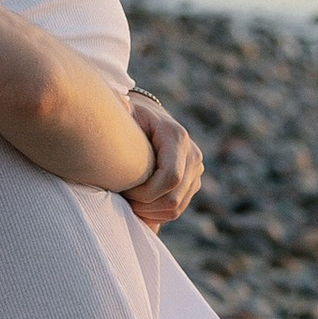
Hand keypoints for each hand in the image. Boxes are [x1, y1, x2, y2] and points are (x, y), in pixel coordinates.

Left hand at [122, 96, 202, 230]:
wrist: (147, 118)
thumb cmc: (130, 117)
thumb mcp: (126, 111)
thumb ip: (122, 110)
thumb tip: (121, 105)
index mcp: (177, 137)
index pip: (170, 178)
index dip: (146, 192)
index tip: (123, 189)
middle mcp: (193, 154)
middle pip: (173, 198)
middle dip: (145, 206)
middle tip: (122, 199)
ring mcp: (196, 170)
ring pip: (176, 208)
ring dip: (149, 212)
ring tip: (128, 201)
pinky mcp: (193, 182)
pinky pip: (176, 209)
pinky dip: (156, 214)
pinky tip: (138, 204)